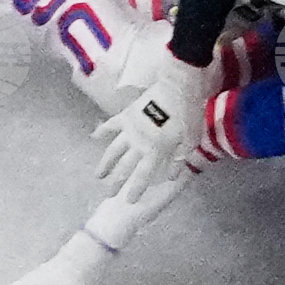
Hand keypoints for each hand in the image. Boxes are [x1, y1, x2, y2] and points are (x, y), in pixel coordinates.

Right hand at [91, 46, 207, 200]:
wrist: (178, 84)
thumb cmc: (188, 111)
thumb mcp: (190, 139)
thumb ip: (179, 158)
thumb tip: (171, 176)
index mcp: (156, 151)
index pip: (143, 176)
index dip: (135, 189)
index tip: (128, 201)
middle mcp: (139, 143)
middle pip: (125, 166)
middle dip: (116, 182)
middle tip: (108, 194)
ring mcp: (130, 129)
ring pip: (114, 150)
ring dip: (105, 163)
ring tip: (97, 175)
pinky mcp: (127, 114)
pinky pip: (112, 124)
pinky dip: (102, 130)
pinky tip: (94, 137)